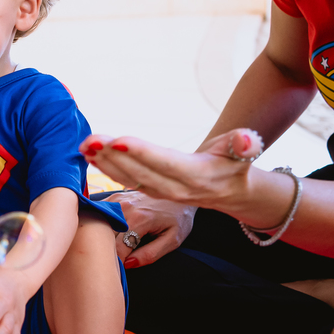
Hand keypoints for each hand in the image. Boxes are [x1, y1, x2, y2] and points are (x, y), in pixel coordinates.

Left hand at [81, 128, 260, 214]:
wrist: (230, 190)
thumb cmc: (234, 164)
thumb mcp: (244, 153)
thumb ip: (245, 145)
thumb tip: (248, 140)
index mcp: (196, 176)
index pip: (164, 162)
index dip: (141, 152)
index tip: (118, 140)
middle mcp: (175, 188)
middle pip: (141, 172)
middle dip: (114, 156)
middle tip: (90, 140)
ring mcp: (161, 193)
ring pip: (129, 178)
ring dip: (105, 162)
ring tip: (84, 146)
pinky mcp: (151, 191)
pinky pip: (126, 180)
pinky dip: (107, 168)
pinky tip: (90, 155)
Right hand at [103, 191, 195, 266]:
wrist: (179, 194)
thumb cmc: (179, 218)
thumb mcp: (172, 240)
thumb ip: (151, 254)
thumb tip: (129, 264)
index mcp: (140, 219)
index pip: (119, 248)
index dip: (118, 263)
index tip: (120, 271)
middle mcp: (125, 207)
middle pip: (105, 237)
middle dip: (107, 252)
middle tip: (112, 263)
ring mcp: (118, 200)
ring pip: (99, 226)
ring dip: (101, 239)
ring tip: (107, 250)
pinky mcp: (114, 197)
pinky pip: (100, 214)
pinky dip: (100, 226)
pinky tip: (106, 234)